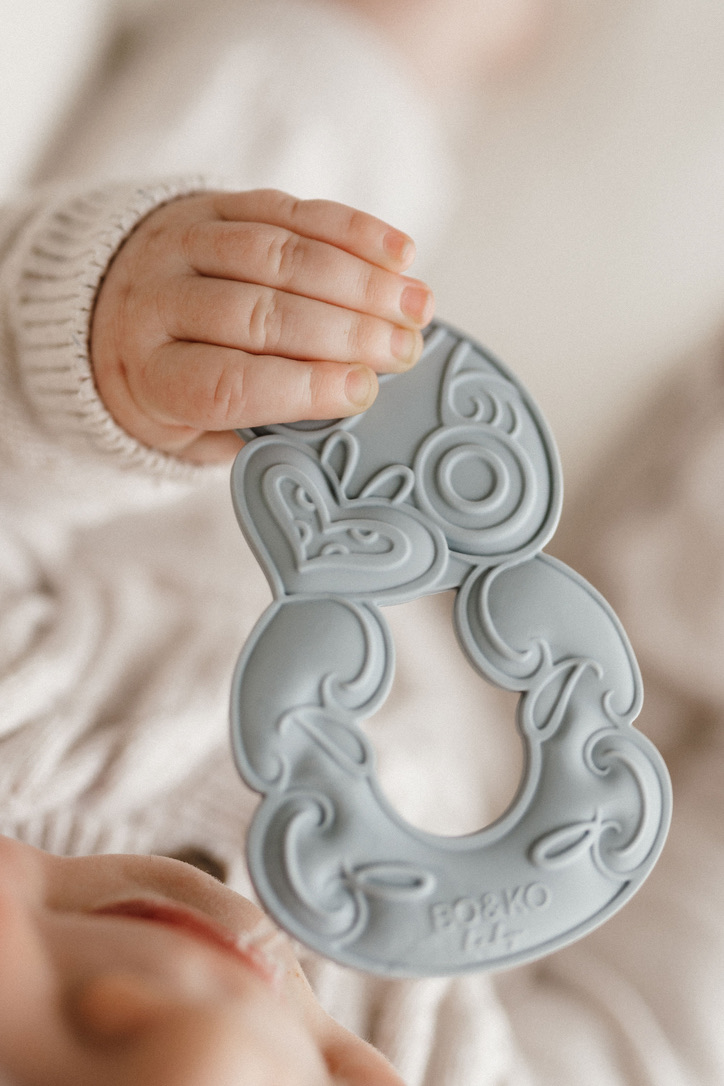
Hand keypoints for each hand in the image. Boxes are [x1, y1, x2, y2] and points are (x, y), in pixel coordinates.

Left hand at [90, 189, 433, 462]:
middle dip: (344, 333)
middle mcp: (156, 301)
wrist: (103, 304)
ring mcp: (183, 243)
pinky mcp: (215, 204)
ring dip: (359, 281)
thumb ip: (254, 428)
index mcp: (148, 374)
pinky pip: (287, 209)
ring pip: (280, 255)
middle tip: (405, 350)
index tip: (362, 391)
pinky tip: (399, 254)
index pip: (226, 381)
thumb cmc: (168, 384)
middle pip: (259, 312)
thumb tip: (340, 409)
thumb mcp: (189, 432)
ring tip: (416, 306)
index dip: (299, 388)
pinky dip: (350, 230)